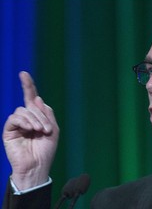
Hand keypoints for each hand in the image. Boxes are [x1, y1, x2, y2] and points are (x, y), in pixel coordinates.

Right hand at [2, 71, 58, 189]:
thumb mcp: (53, 129)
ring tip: (40, 131)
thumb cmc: (46, 149)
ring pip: (22, 110)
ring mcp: (17, 124)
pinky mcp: (9, 131)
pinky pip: (14, 118)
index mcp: (36, 117)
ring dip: (34, 119)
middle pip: (30, 105)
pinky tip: (30, 129)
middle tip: (46, 129)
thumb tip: (36, 98)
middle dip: (40, 115)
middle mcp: (26, 118)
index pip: (31, 98)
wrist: (38, 165)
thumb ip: (47, 113)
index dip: (28, 86)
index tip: (23, 74)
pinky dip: (24, 121)